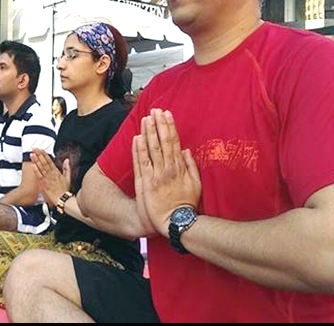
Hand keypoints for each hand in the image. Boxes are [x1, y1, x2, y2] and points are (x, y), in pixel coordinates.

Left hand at [30, 148, 70, 206]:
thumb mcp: (68, 178)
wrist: (62, 199)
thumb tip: (67, 160)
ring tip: (32, 154)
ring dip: (36, 160)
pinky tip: (33, 165)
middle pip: (44, 162)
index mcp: (56, 171)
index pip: (49, 160)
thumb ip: (67, 168)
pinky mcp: (43, 184)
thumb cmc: (65, 190)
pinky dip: (36, 170)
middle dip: (39, 154)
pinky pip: (39, 175)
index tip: (40, 149)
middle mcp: (51, 174)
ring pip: (41, 167)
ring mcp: (46, 178)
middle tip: (34, 148)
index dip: (44, 154)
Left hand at [133, 109, 201, 236]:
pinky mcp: (145, 183)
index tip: (166, 114)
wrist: (176, 222)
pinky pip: (141, 163)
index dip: (169, 127)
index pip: (173, 142)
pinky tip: (136, 138)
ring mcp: (155, 175)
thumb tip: (186, 150)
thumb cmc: (187, 204)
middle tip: (154, 110)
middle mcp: (167, 169)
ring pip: (151, 149)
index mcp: (179, 168)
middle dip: (158, 125)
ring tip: (145, 118)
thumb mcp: (196, 185)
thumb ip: (191, 166)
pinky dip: (138, 150)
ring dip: (148, 133)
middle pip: (162, 142)